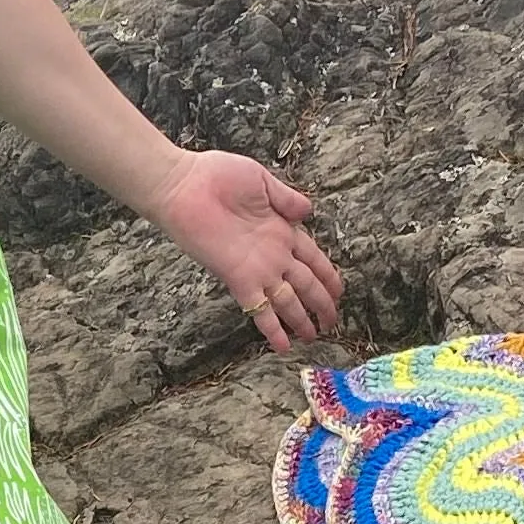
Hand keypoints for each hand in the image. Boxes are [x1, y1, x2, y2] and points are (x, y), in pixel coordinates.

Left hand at [151, 150, 343, 353]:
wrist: (183, 186)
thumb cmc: (218, 176)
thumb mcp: (261, 181)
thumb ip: (286, 198)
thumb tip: (308, 212)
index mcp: (282, 230)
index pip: (313, 258)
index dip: (327, 274)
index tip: (339, 290)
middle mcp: (273, 254)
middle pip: (305, 283)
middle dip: (320, 303)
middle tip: (332, 322)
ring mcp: (257, 268)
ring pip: (288, 300)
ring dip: (301, 319)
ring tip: (313, 336)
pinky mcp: (239, 278)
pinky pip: (260, 308)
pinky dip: (272, 329)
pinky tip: (283, 347)